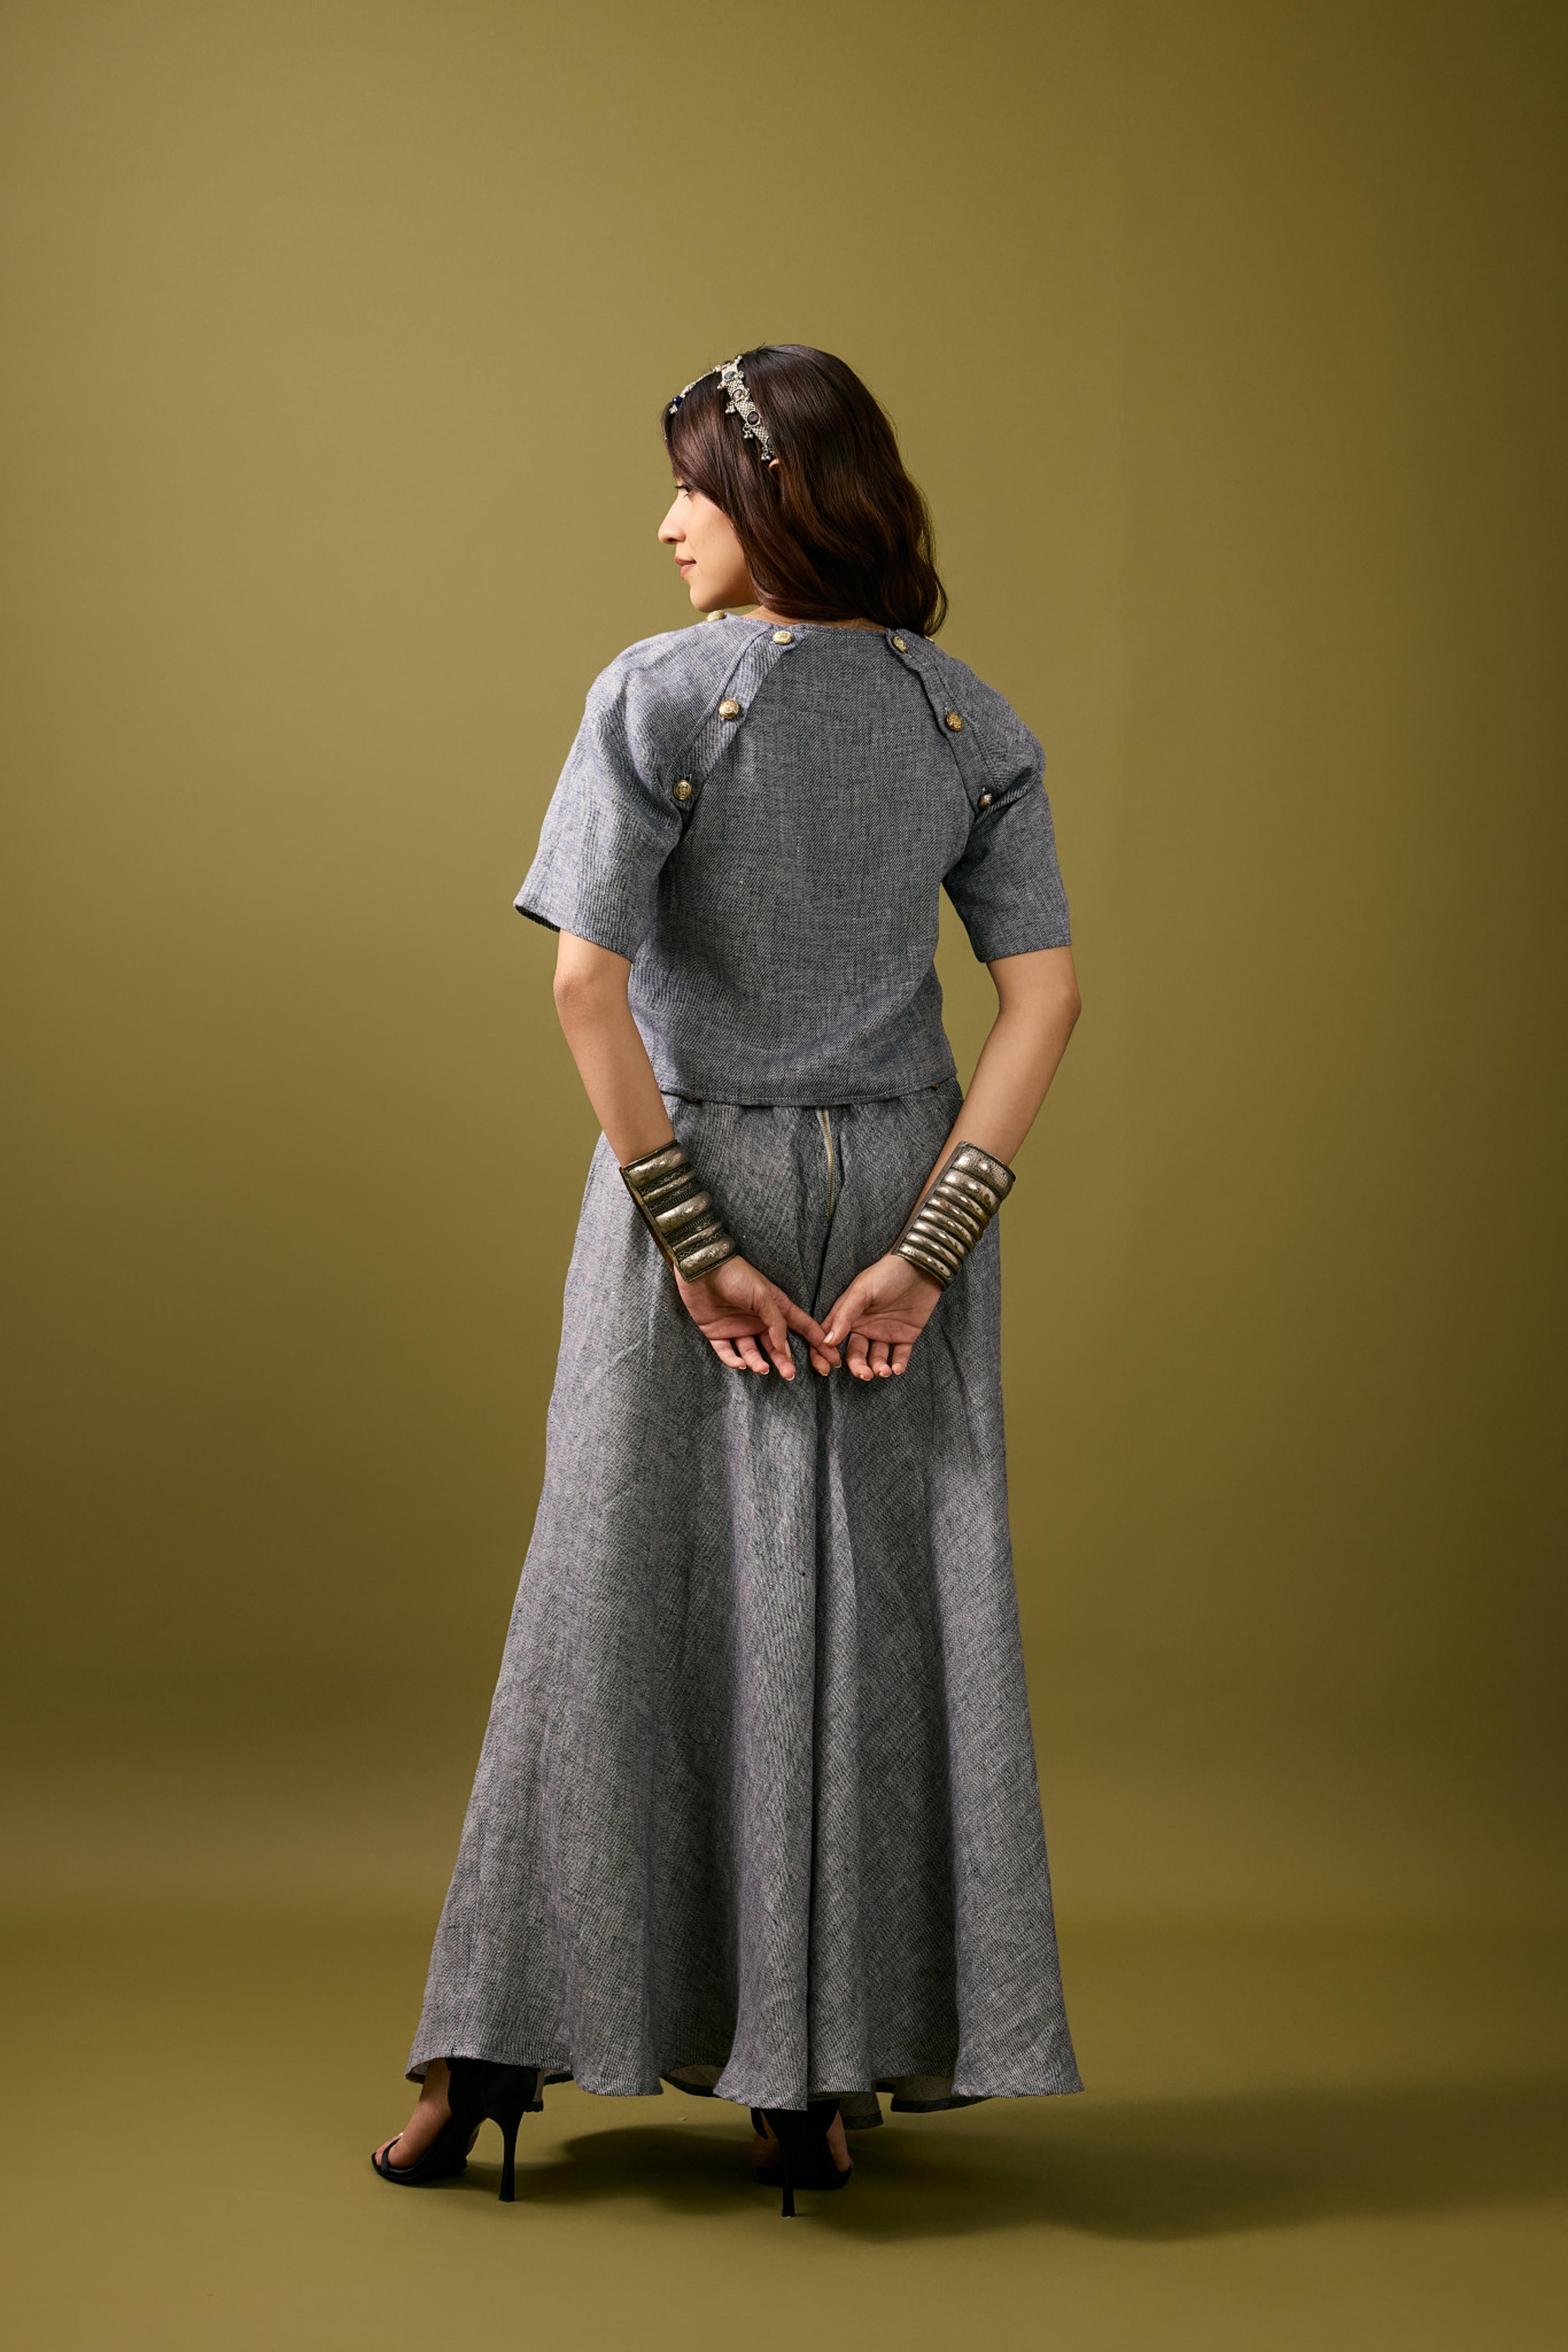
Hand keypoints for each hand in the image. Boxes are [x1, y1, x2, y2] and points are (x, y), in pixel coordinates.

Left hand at [675, 1254, 841, 1377]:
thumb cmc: (736, 1275)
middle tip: (790, 1375)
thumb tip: (784, 1349)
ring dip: (758, 1363)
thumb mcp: (763, 1295)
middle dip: (784, 1361)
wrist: (700, 1268)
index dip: (817, 1342)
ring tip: (761, 1369)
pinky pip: (727, 1353)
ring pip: (752, 1353)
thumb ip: (776, 1323)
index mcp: (774, 1307)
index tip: (831, 1360)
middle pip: (776, 1346)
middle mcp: (758, 1320)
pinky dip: (733, 1361)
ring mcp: (738, 1327)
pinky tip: (740, 1364)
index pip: (800, 1327)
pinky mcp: (717, 1333)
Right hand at [821, 1252, 942, 1379]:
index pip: (830, 1338)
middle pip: (855, 1354)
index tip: (828, 1369)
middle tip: (864, 1374)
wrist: (921, 1267)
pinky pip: (899, 1356)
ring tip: (884, 1371)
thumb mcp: (861, 1291)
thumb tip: (828, 1342)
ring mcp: (885, 1332)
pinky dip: (898, 1365)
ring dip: (878, 1368)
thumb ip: (844, 1316)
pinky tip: (897, 1368)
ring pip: (876, 1359)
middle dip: (858, 1367)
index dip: (824, 1355)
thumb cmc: (887, 1273)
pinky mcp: (905, 1336)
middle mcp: (864, 1326)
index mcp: (848, 1316)